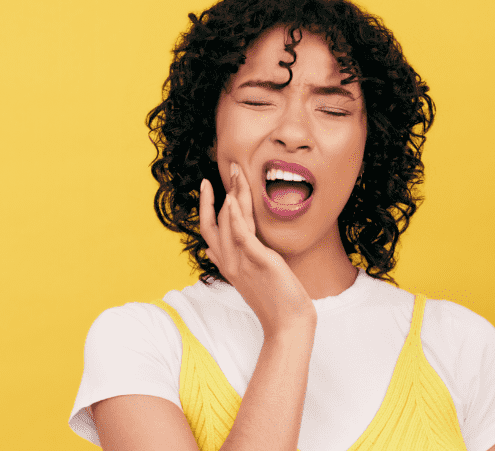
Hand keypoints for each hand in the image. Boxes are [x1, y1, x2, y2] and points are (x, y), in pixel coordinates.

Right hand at [200, 163, 316, 336]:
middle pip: (213, 222)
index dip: (206, 206)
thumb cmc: (273, 302)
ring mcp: (241, 262)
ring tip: (235, 173)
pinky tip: (232, 198)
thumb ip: (229, 262)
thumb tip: (210, 252)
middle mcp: (229, 262)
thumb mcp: (246, 279)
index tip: (208, 185)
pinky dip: (235, 215)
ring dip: (230, 194)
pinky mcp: (258, 261)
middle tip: (222, 170)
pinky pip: (242, 234)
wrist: (288, 324)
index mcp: (226, 264)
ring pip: (228, 222)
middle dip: (214, 194)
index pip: (208, 230)